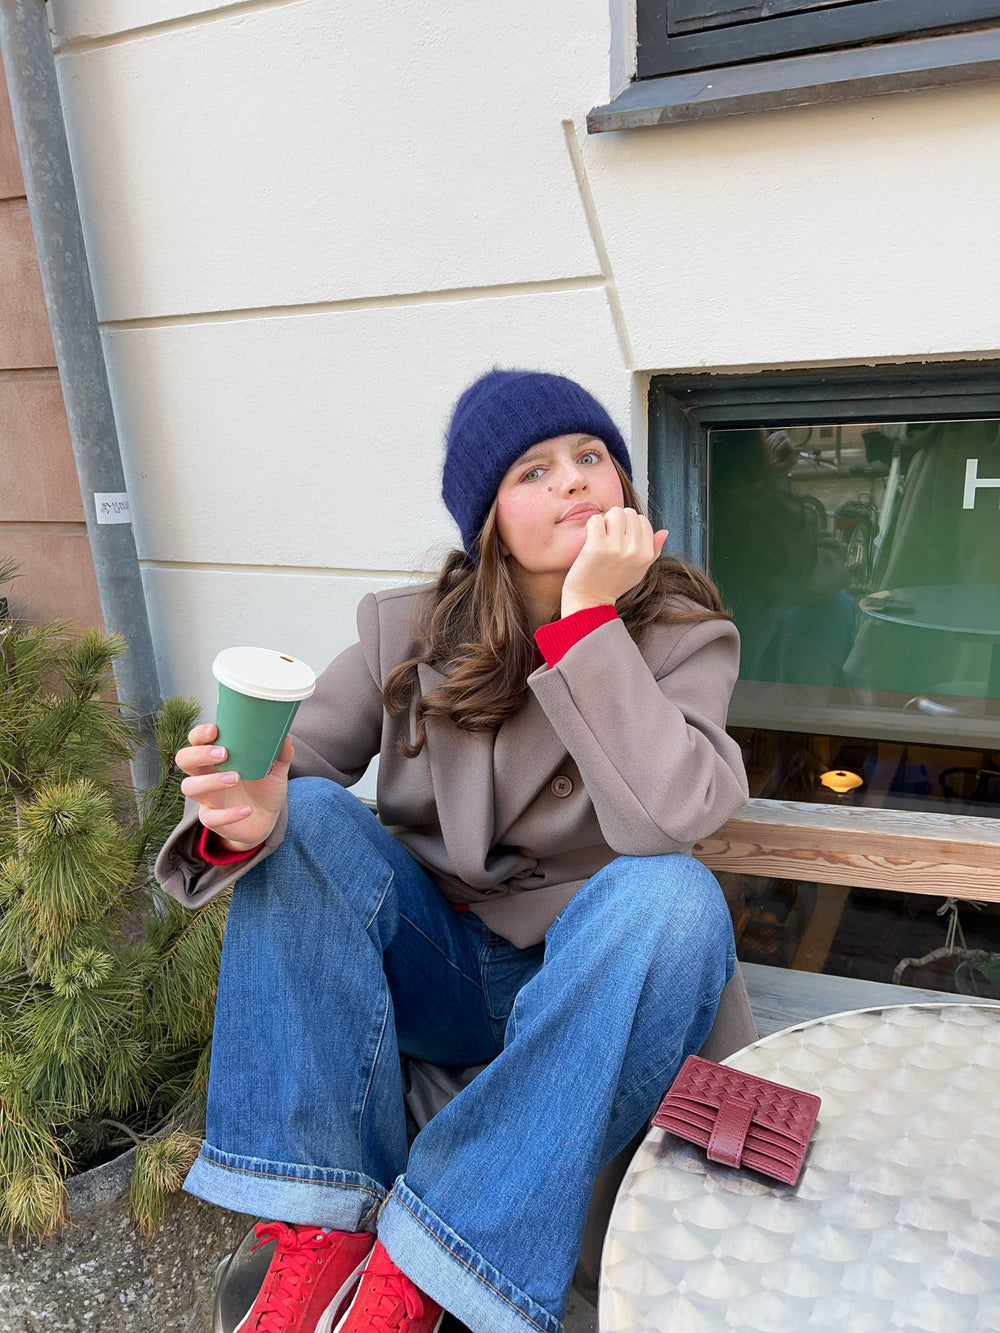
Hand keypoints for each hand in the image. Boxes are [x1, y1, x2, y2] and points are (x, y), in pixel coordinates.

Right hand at [175, 722, 292, 851]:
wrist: (265, 819)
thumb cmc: (264, 787)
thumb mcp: (276, 770)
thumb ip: (281, 755)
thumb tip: (286, 738)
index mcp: (216, 758)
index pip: (196, 740)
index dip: (199, 734)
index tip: (215, 730)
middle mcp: (206, 775)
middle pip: (184, 759)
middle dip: (199, 754)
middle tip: (224, 753)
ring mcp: (207, 798)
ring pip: (190, 787)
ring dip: (210, 781)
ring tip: (236, 778)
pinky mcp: (213, 819)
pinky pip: (211, 818)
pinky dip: (229, 814)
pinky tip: (247, 809)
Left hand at [560, 507, 667, 618]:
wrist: (590, 601)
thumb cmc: (614, 584)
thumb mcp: (640, 570)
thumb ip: (654, 550)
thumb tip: (664, 531)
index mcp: (647, 554)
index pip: (643, 520)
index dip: (629, 525)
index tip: (620, 537)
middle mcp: (634, 550)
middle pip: (629, 513)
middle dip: (618, 520)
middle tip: (609, 535)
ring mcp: (616, 548)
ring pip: (614, 512)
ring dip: (605, 520)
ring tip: (601, 534)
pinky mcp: (596, 547)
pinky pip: (596, 519)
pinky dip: (592, 525)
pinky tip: (590, 537)